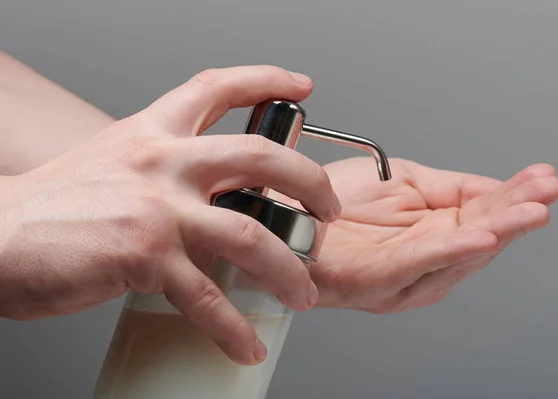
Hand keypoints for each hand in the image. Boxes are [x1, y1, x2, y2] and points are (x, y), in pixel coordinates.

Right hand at [0, 66, 340, 364]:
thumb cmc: (54, 205)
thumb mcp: (115, 162)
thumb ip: (165, 170)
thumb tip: (210, 194)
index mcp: (153, 132)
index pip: (217, 88)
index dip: (265, 79)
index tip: (300, 85)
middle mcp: (162, 161)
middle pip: (260, 156)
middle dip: (308, 182)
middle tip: (327, 210)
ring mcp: (157, 207)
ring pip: (249, 232)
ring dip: (286, 267)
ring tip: (301, 292)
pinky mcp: (145, 255)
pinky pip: (206, 295)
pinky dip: (232, 325)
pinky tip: (245, 342)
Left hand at [277, 157, 557, 312]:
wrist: (284, 213)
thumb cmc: (334, 205)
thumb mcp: (399, 180)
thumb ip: (447, 186)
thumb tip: (494, 187)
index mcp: (430, 233)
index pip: (481, 214)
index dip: (512, 197)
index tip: (542, 179)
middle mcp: (422, 259)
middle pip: (478, 236)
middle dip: (514, 213)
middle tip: (545, 192)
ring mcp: (401, 273)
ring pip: (456, 252)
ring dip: (496, 230)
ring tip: (529, 212)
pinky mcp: (374, 279)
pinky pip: (417, 264)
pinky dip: (449, 251)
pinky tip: (478, 238)